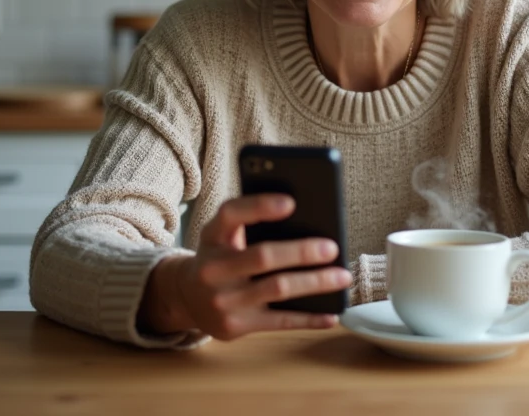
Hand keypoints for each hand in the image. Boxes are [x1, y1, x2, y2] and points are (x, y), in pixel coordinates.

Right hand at [139, 194, 351, 340]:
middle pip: (262, 256)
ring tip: (342, 276)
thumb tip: (308, 220)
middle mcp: (213, 268)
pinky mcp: (235, 326)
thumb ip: (251, 224)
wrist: (186, 298)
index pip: (231, 214)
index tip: (291, 202)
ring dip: (315, 282)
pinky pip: (280, 322)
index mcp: (212, 236)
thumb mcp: (223, 236)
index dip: (260, 206)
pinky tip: (332, 314)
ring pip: (277, 288)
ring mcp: (223, 300)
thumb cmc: (220, 256)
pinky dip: (309, 318)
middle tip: (332, 247)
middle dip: (301, 251)